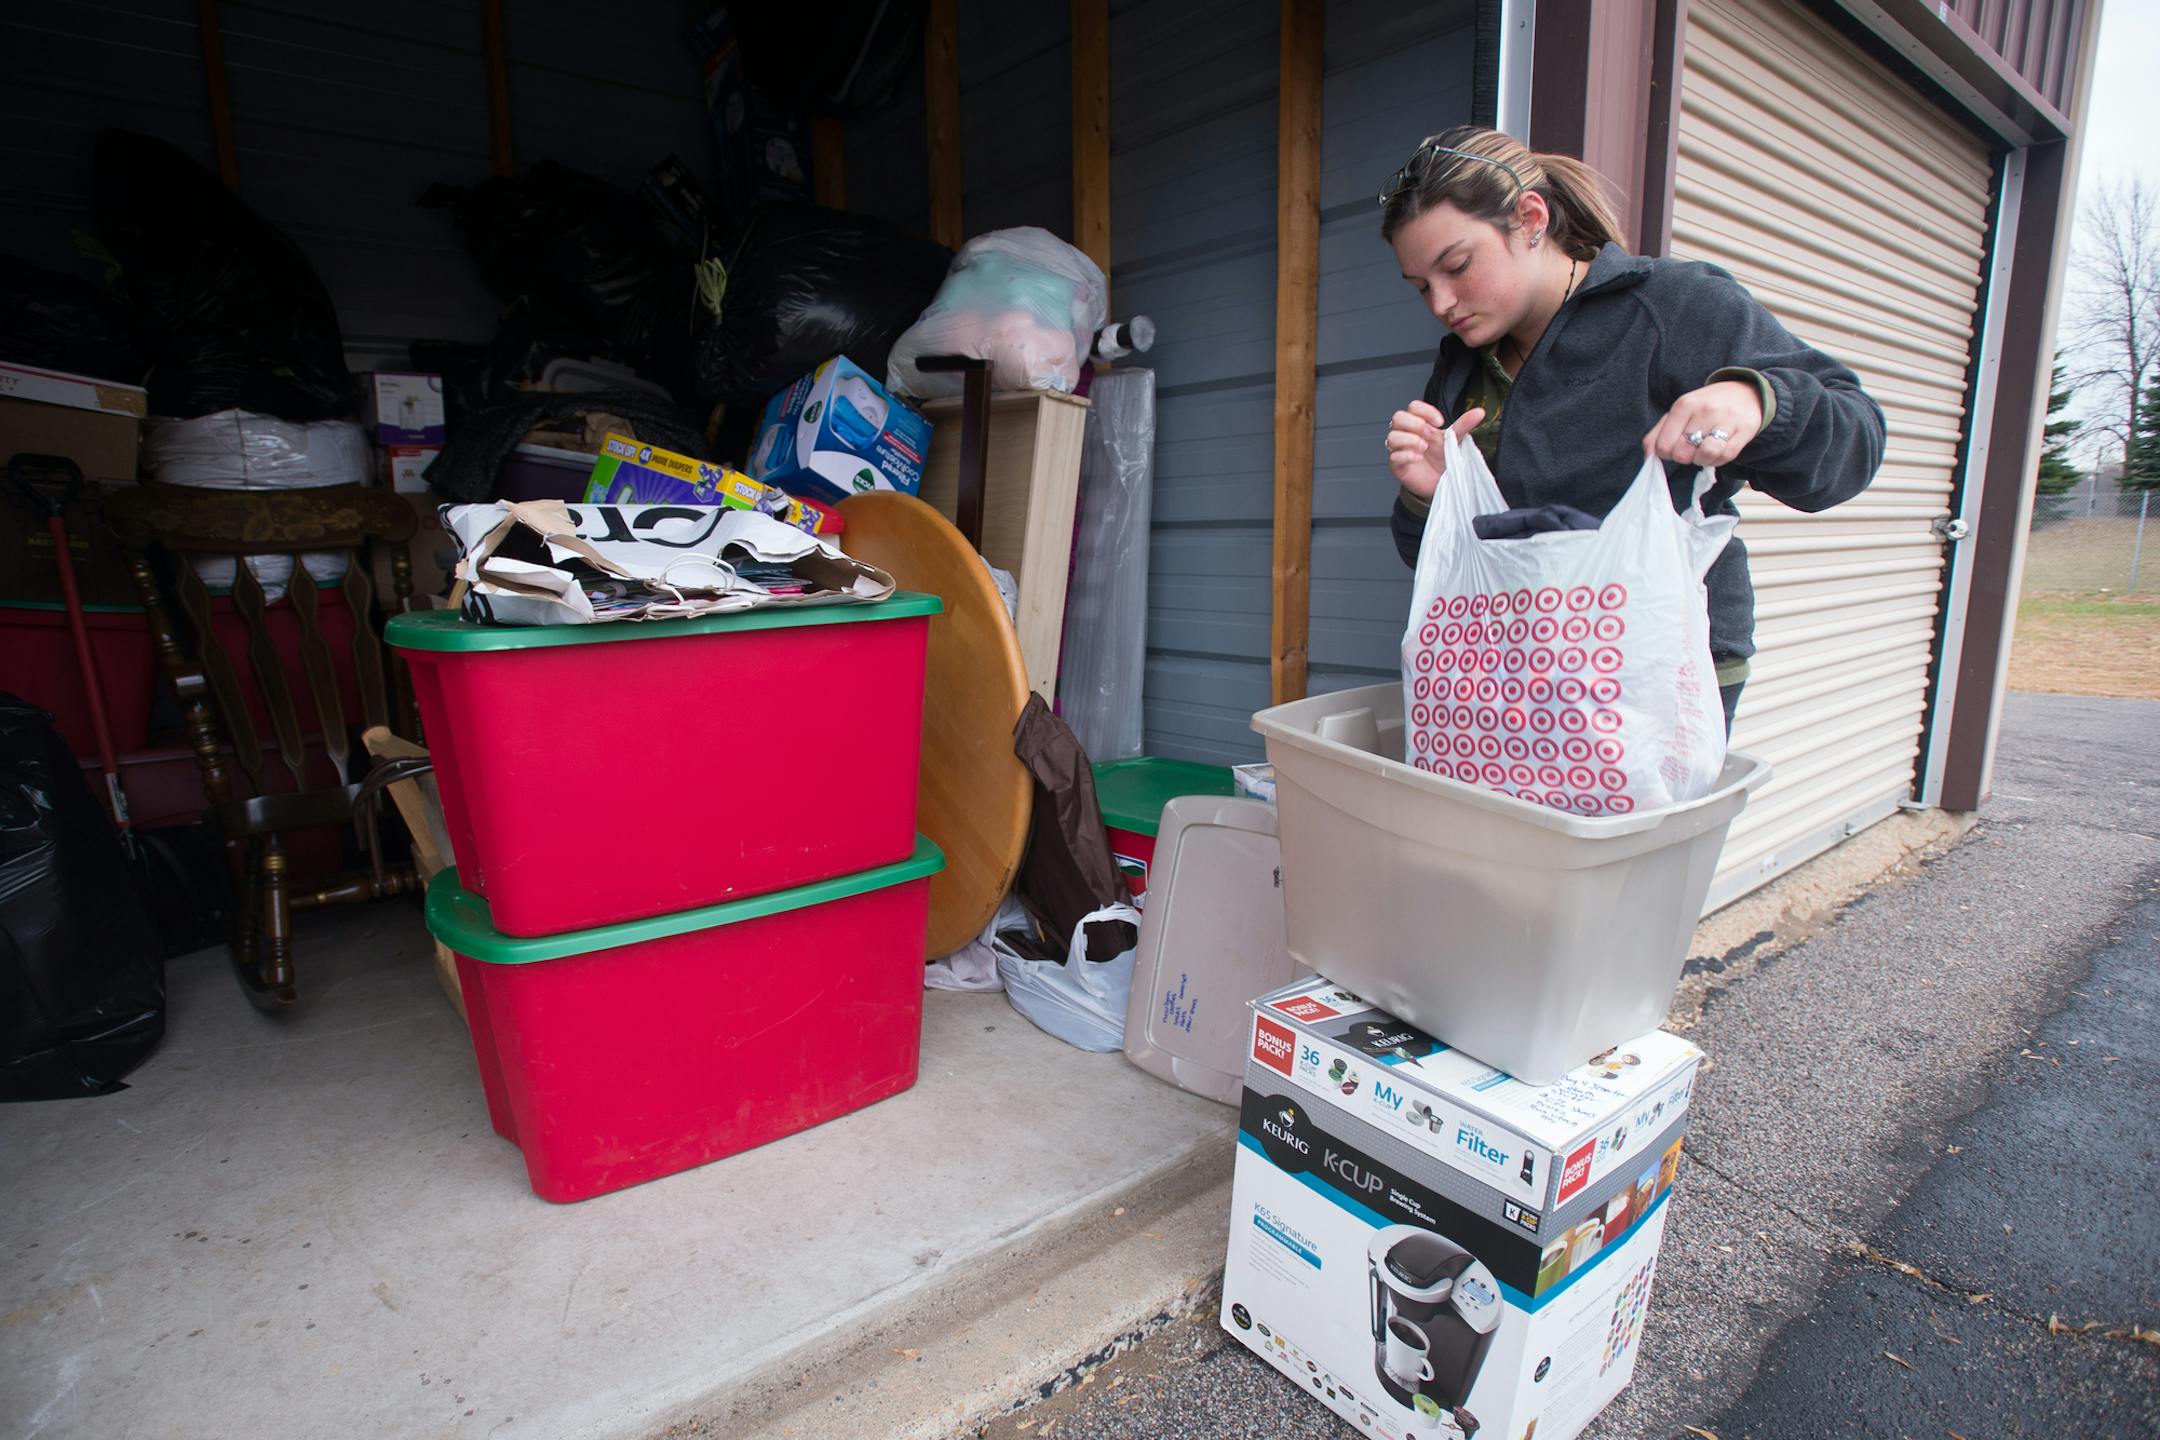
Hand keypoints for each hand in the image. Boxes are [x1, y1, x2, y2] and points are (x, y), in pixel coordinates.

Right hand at [1387, 400, 1487, 500]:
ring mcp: (1400, 449)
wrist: (1440, 482)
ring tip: (1423, 448)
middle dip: (1413, 424)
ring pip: (1392, 436)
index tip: (1439, 421)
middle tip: (1428, 433)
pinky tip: (1418, 458)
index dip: (1424, 411)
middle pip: (1398, 417)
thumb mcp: (1455, 440)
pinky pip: (1394, 456)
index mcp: (1420, 424)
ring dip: (1409, 440)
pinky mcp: (1397, 465)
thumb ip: (1464, 425)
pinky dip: (1406, 455)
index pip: (1413, 407)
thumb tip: (1479, 412)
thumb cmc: (1443, 459)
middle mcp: (1407, 434)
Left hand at [1642, 380, 1762, 466]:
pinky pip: (1726, 457)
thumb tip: (1649, 455)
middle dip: (1684, 457)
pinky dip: (1718, 460)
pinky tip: (1718, 451)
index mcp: (1684, 405)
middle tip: (1691, 449)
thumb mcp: (1680, 411)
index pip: (1663, 445)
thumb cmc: (1706, 406)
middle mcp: (1705, 410)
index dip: (1666, 453)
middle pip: (1682, 453)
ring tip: (1704, 451)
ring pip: (1705, 455)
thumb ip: (1658, 433)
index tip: (1675, 446)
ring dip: (1702, 460)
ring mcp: (1726, 420)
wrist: (1747, 393)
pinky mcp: (1744, 430)